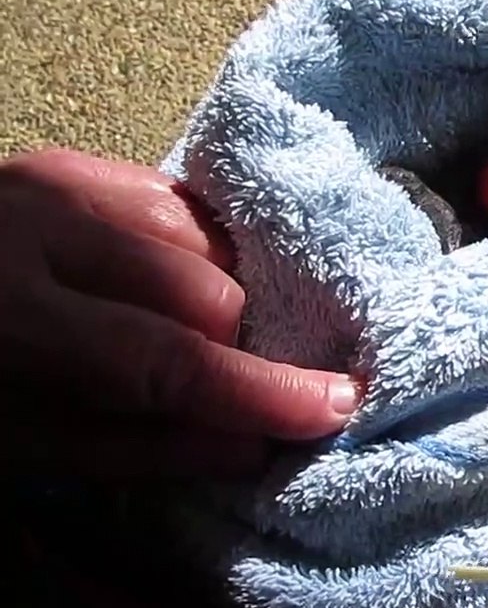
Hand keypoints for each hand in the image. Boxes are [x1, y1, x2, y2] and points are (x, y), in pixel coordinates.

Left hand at [0, 149, 357, 479]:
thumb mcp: (19, 443)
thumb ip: (137, 447)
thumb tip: (251, 445)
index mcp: (12, 318)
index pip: (166, 358)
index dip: (258, 390)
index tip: (334, 408)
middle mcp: (42, 226)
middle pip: (207, 288)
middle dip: (220, 346)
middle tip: (193, 380)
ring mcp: (61, 180)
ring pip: (206, 239)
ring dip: (208, 294)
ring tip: (166, 325)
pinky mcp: (75, 160)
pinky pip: (183, 203)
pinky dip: (191, 250)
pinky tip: (156, 279)